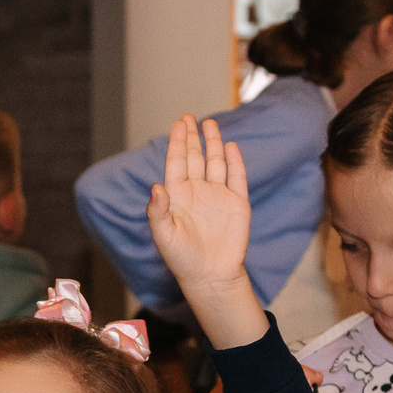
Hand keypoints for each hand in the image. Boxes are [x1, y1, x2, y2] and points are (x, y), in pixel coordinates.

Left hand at [147, 114, 260, 349]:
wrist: (211, 276)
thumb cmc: (182, 259)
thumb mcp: (163, 236)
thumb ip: (157, 211)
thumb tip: (155, 186)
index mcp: (177, 196)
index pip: (176, 162)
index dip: (177, 142)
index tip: (178, 124)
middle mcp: (197, 191)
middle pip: (194, 157)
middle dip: (192, 137)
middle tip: (189, 116)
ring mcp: (218, 196)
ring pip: (215, 163)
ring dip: (213, 144)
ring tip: (210, 125)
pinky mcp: (237, 203)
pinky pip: (237, 177)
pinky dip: (234, 161)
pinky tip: (230, 147)